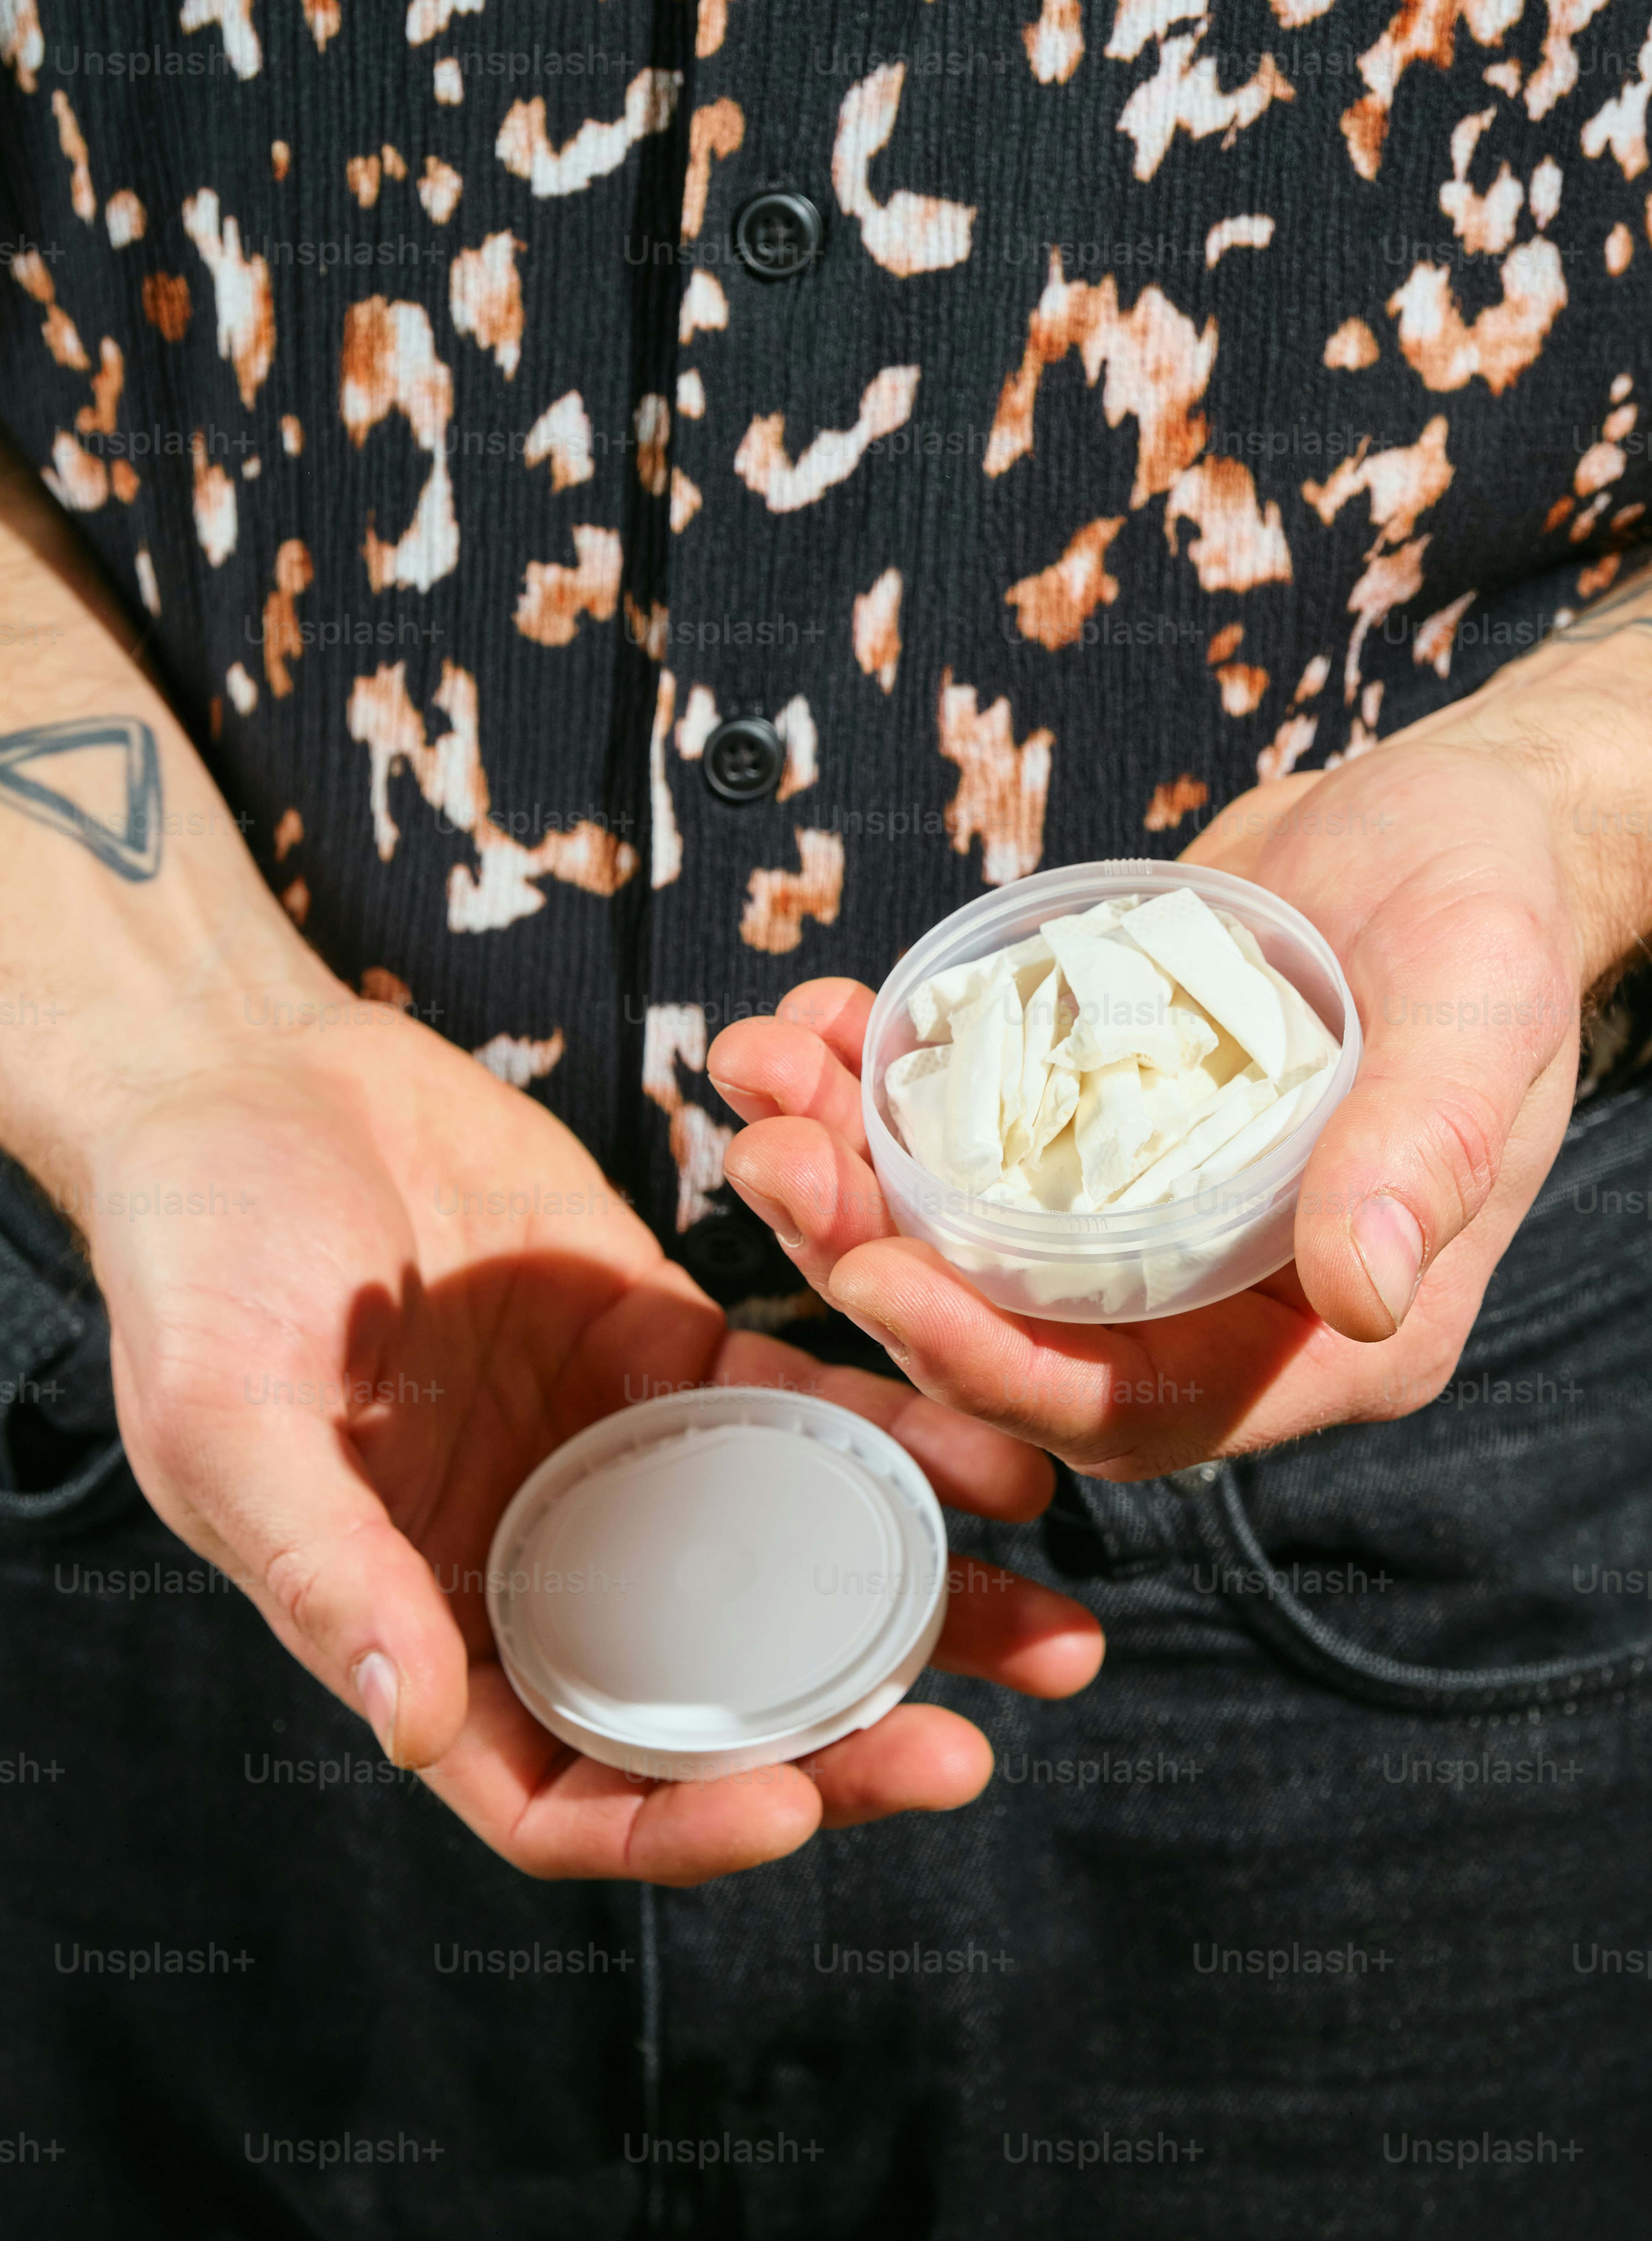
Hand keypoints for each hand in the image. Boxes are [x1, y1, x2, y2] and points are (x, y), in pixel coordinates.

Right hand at [79, 987, 1101, 1883]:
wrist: (254, 1087)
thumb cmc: (194, 1259)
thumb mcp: (223, 1423)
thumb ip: (326, 1576)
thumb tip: (415, 1728)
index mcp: (429, 1631)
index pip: (565, 1793)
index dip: (677, 1829)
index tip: (793, 1809)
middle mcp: (542, 1572)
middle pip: (714, 1704)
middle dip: (844, 1739)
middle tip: (969, 1746)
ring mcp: (617, 1467)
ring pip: (788, 1573)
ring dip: (920, 1609)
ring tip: (1055, 1629)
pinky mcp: (670, 1354)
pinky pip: (801, 1416)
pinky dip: (895, 1441)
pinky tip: (992, 1458)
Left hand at [707, 725, 1587, 1476]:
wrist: (1448, 821)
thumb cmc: (1491, 910)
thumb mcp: (1480, 1009)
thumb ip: (1421, 1151)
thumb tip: (1361, 1290)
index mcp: (1319, 1329)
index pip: (1130, 1406)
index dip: (995, 1367)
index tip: (880, 1279)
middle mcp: (1217, 1301)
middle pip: (1010, 1341)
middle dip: (875, 1264)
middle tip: (774, 1160)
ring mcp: (1140, 1225)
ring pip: (958, 1249)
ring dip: (843, 1176)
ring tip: (761, 1075)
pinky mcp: (1087, 1139)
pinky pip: (960, 1150)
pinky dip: (873, 1093)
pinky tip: (822, 1024)